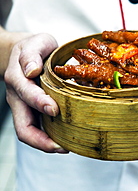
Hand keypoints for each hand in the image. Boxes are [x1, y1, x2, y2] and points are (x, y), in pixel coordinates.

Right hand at [4, 33, 68, 152]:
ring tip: (67, 147)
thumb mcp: (35, 43)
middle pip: (23, 126)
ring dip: (46, 144)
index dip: (39, 102)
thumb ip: (32, 54)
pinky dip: (50, 137)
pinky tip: (66, 139)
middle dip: (41, 140)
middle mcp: (18, 97)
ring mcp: (24, 108)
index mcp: (17, 79)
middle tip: (62, 146)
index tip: (54, 109)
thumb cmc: (35, 48)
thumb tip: (31, 70)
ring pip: (29, 133)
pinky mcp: (32, 112)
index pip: (25, 94)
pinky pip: (39, 129)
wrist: (26, 54)